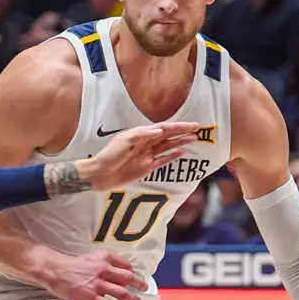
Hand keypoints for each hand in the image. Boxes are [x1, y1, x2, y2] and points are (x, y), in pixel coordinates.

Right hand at [38, 250, 145, 299]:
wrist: (55, 270)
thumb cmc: (73, 264)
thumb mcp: (92, 257)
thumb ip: (105, 263)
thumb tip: (118, 272)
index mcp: (105, 258)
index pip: (126, 265)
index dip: (133, 272)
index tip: (136, 276)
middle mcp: (104, 270)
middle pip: (128, 278)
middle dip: (139, 284)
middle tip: (144, 288)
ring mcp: (98, 284)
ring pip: (121, 292)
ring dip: (131, 298)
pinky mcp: (90, 296)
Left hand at [79, 122, 199, 188]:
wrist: (100, 174)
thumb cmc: (109, 155)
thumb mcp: (123, 141)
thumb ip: (141, 135)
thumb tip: (159, 130)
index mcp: (141, 134)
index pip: (163, 128)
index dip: (177, 126)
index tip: (191, 125)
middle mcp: (146, 143)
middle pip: (168, 136)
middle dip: (182, 132)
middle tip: (197, 129)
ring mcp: (147, 155)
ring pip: (168, 147)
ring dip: (180, 142)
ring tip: (194, 139)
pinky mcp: (146, 167)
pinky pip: (163, 160)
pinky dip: (172, 156)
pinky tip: (182, 153)